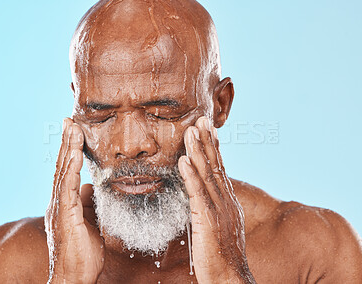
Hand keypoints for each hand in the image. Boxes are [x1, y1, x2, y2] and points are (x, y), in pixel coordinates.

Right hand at [45, 118, 104, 283]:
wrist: (74, 276)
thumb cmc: (82, 252)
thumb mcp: (89, 221)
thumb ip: (88, 203)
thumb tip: (90, 186)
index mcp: (65, 202)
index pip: (67, 170)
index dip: (70, 150)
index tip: (74, 131)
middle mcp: (59, 202)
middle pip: (62, 166)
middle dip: (66, 142)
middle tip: (69, 120)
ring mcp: (59, 208)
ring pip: (62, 172)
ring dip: (68, 149)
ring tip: (72, 128)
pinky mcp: (64, 215)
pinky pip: (67, 188)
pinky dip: (70, 169)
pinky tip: (74, 154)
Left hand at [178, 117, 254, 283]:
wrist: (231, 278)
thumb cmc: (223, 255)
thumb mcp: (220, 225)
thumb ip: (212, 208)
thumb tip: (203, 197)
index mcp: (228, 201)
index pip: (220, 169)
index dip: (214, 148)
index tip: (208, 130)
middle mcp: (226, 201)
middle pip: (215, 165)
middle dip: (207, 141)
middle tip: (201, 119)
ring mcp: (219, 209)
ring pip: (207, 174)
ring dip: (198, 151)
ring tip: (191, 130)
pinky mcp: (209, 220)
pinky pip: (198, 194)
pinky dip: (191, 176)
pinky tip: (184, 161)